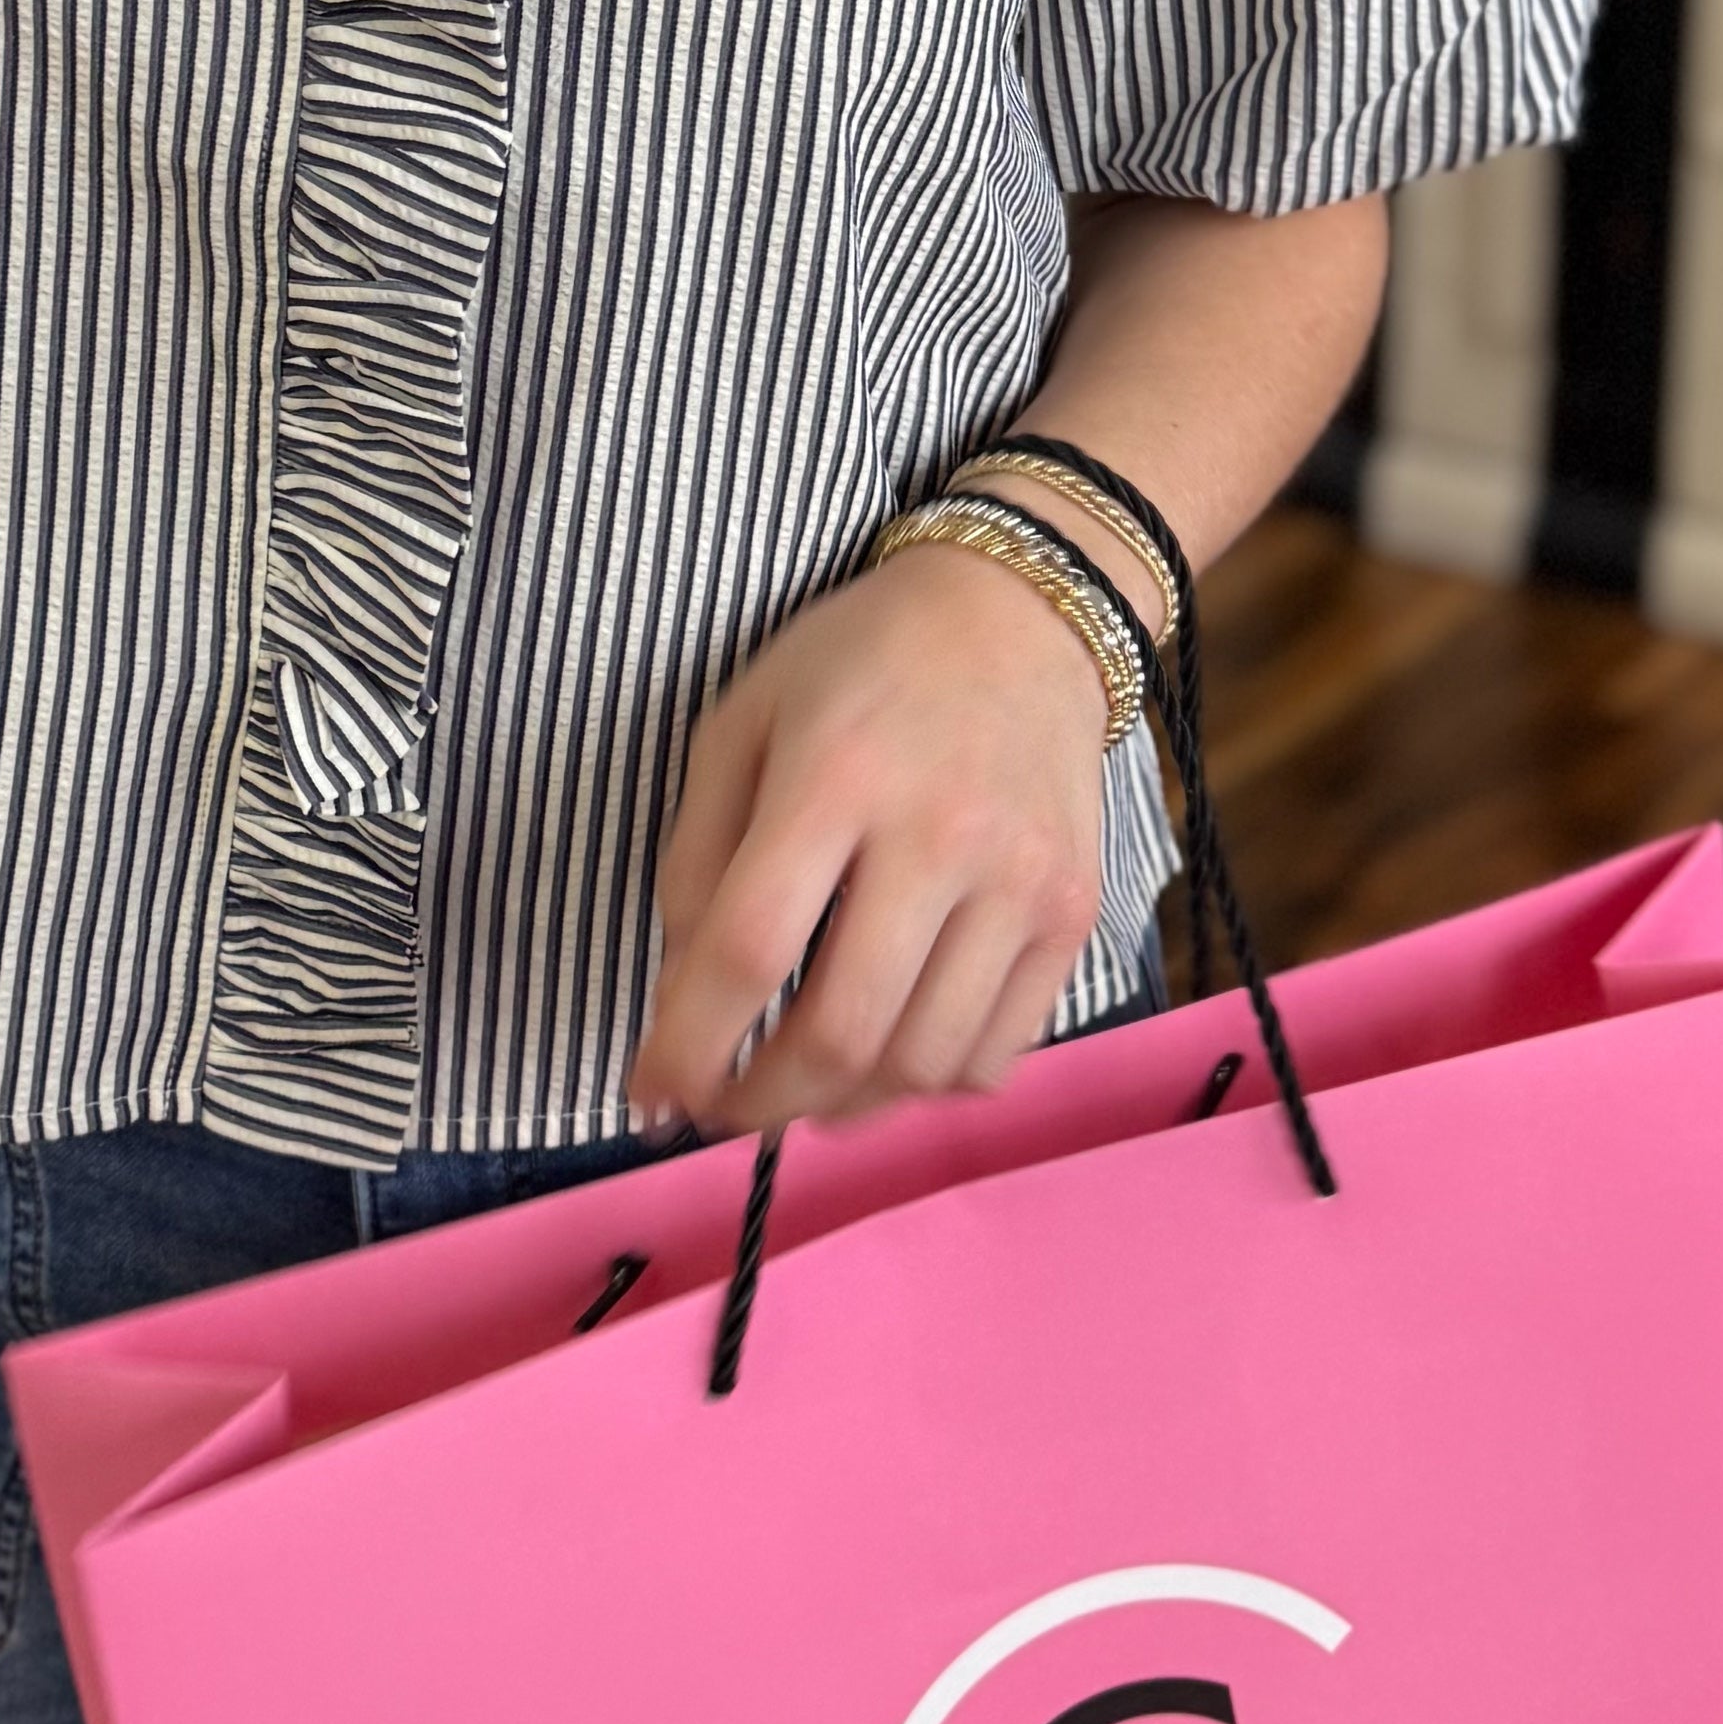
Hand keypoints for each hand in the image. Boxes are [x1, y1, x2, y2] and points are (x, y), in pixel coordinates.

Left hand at [625, 546, 1110, 1136]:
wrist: (1022, 614)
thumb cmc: (860, 663)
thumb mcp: (743, 720)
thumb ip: (697, 857)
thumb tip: (682, 995)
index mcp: (835, 776)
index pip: (749, 950)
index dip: (687, 1046)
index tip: (647, 1097)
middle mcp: (939, 836)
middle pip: (840, 1031)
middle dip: (758, 1104)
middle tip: (720, 1109)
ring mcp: (1021, 883)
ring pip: (922, 1064)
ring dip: (841, 1108)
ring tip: (798, 1090)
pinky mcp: (1075, 914)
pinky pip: (996, 1053)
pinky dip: (927, 1085)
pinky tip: (885, 1057)